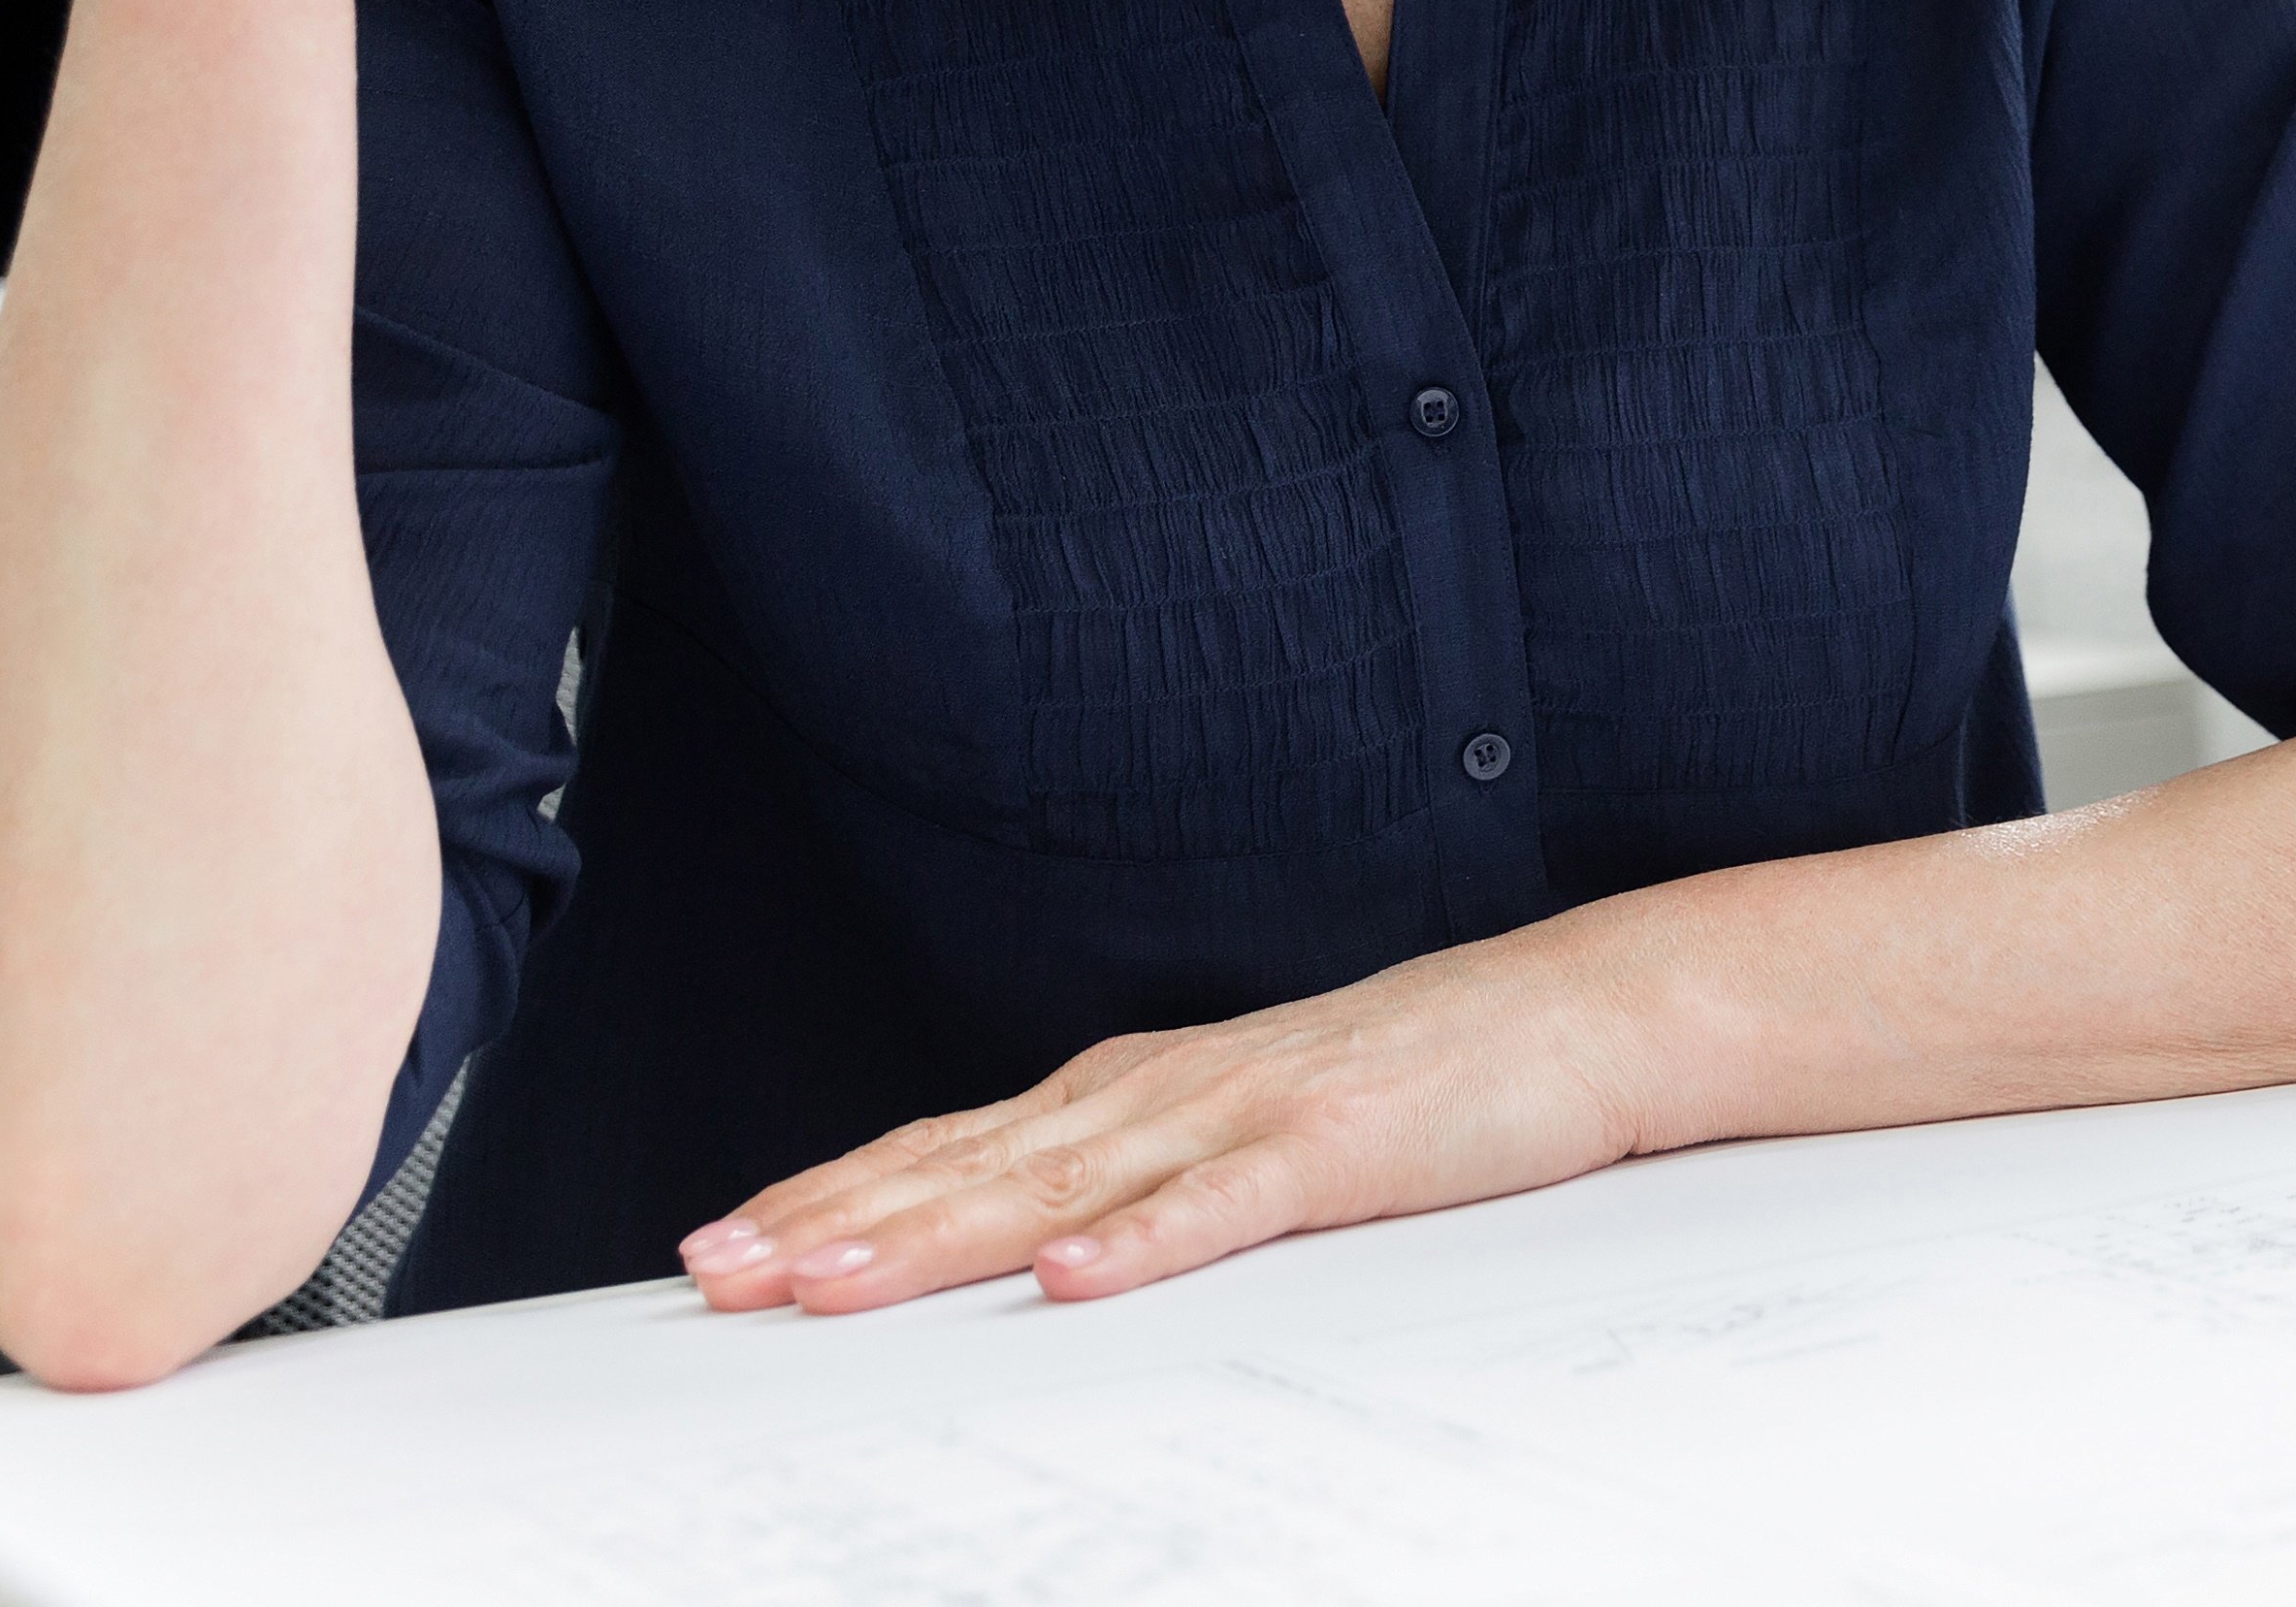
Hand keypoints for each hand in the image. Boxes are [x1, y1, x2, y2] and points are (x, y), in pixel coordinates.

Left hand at [678, 919, 1666, 1311]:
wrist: (1578, 1011)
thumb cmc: (1412, 1080)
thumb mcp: (1242, 1130)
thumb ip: (1132, 1181)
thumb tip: (1009, 1250)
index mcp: (1134, 1089)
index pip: (948, 1147)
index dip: (828, 1196)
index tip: (718, 1246)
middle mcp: (1165, 1088)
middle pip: (971, 1166)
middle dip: (834, 1223)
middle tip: (717, 1274)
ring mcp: (1248, 1110)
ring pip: (1064, 1183)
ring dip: (938, 1235)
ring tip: (833, 1284)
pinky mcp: (1339, 1145)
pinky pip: (1226, 1203)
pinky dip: (1143, 1241)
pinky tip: (1070, 1278)